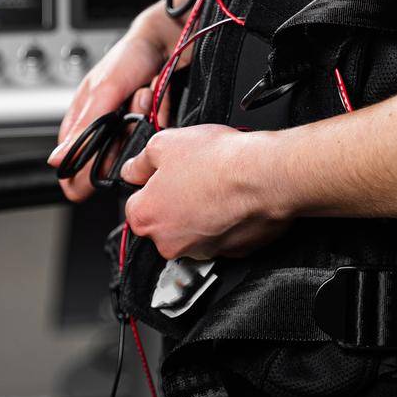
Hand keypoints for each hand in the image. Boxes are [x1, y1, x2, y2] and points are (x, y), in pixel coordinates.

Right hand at [48, 0, 188, 201]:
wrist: (170, 37)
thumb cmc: (131, 54)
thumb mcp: (105, 90)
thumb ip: (84, 126)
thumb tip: (57, 158)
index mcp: (85, 113)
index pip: (74, 155)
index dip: (80, 170)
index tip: (88, 183)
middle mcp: (106, 120)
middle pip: (109, 153)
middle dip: (122, 136)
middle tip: (130, 112)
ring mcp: (130, 120)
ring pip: (134, 143)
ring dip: (141, 120)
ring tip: (145, 93)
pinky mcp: (152, 119)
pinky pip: (155, 133)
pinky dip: (158, 115)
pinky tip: (158, 96)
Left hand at [119, 125, 293, 259]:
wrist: (263, 175)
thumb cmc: (217, 161)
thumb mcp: (164, 143)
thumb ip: (140, 161)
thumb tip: (134, 168)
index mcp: (146, 217)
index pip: (135, 204)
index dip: (150, 185)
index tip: (163, 175)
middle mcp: (169, 242)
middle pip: (164, 221)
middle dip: (175, 201)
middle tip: (193, 176)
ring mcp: (202, 251)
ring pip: (194, 231)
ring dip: (201, 212)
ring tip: (216, 184)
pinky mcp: (232, 252)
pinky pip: (222, 236)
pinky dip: (225, 221)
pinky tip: (233, 197)